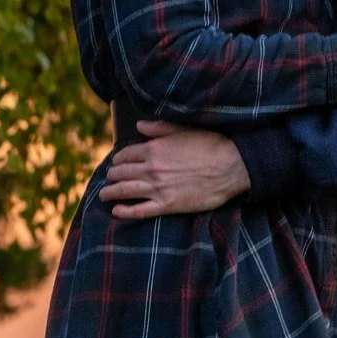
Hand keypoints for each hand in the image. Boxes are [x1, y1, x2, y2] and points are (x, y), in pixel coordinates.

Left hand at [101, 123, 252, 218]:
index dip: (117, 160)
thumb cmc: (210, 145)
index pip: (124, 155)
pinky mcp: (167, 205)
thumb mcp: (183, 130)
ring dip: (110, 193)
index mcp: (153, 149)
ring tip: (105, 195)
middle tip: (109, 179)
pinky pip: (139, 210)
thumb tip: (139, 125)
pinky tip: (116, 211)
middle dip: (111, 176)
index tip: (116, 163)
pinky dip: (124, 212)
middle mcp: (151, 169)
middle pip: (120, 173)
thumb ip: (158, 128)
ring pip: (124, 191)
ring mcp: (158, 188)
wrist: (231, 166)